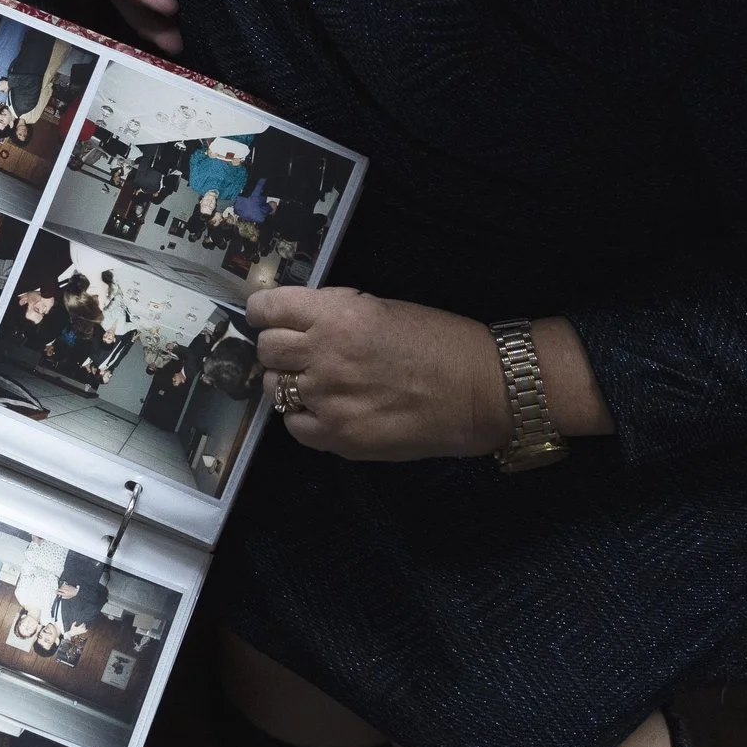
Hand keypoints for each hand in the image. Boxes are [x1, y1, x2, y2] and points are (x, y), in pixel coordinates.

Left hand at [246, 287, 509, 460]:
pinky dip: (305, 418)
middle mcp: (324, 356)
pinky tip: (328, 410)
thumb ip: (334, 313)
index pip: (268, 309)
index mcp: (337, 315)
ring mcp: (329, 401)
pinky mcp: (339, 438)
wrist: (481, 390)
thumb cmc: (440, 341)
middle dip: (280, 349)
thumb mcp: (382, 308)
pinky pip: (295, 427)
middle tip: (302, 353)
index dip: (265, 312)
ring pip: (276, 389)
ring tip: (319, 383)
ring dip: (291, 383)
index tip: (268, 317)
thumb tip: (296, 318)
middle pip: (267, 350)